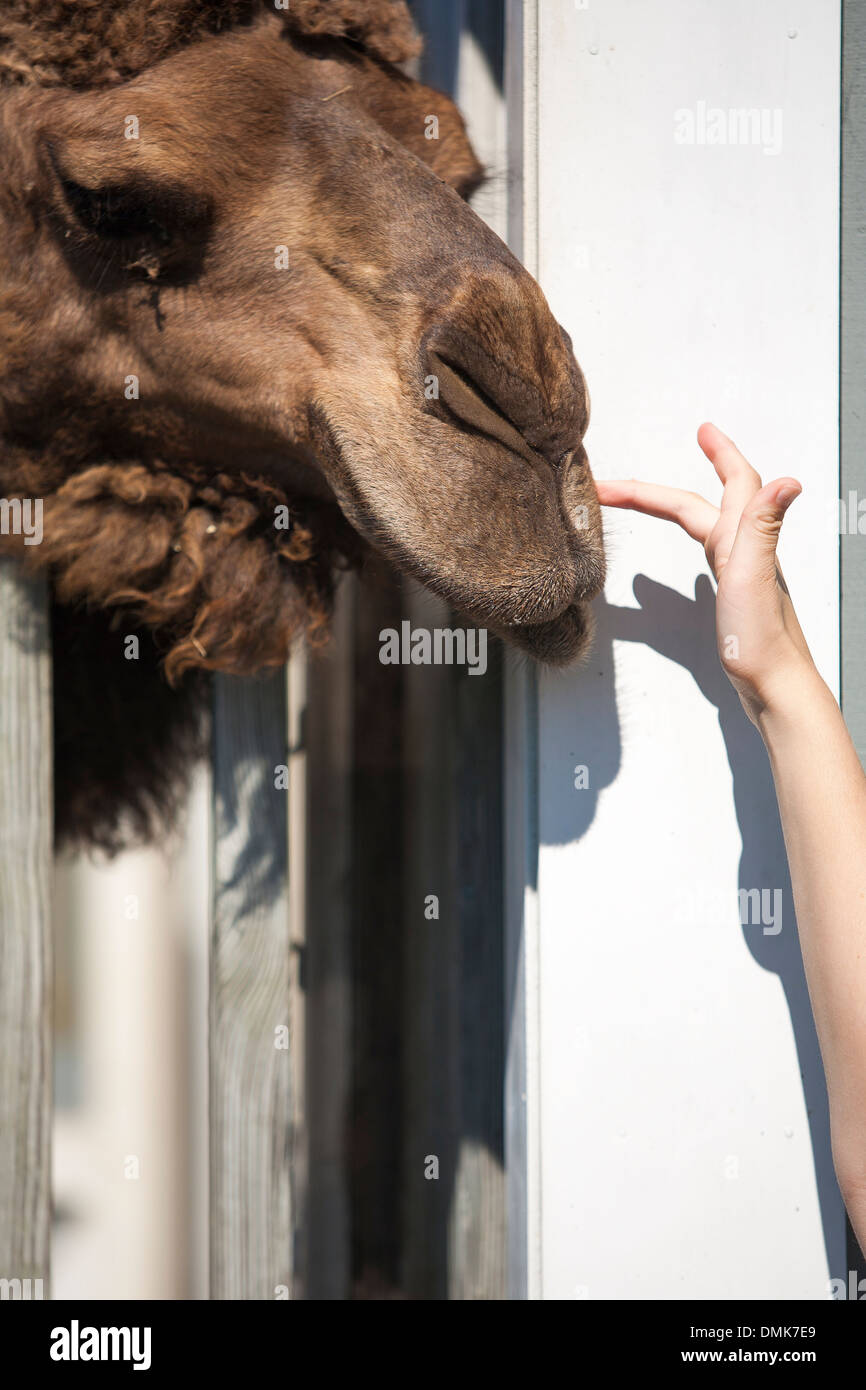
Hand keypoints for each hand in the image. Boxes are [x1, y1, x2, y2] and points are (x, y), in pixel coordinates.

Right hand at [596, 423, 816, 724]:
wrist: (775, 688)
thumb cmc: (761, 638)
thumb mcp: (753, 575)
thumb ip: (764, 525)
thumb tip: (788, 481)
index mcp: (745, 541)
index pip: (732, 483)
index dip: (718, 453)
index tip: (703, 430)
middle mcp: (746, 552)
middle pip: (699, 506)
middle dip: (659, 491)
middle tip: (619, 484)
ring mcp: (741, 576)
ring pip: (705, 531)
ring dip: (677, 512)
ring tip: (648, 504)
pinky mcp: (735, 601)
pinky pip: (708, 564)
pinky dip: (690, 556)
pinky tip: (688, 576)